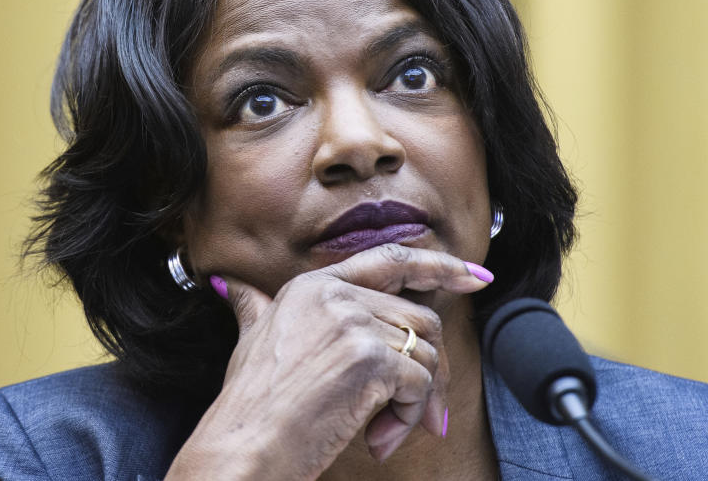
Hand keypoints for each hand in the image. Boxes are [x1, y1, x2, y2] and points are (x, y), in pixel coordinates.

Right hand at [164, 244, 491, 479]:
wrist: (243, 446)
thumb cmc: (249, 403)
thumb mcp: (250, 338)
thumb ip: (253, 305)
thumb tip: (229, 284)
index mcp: (313, 285)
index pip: (391, 261)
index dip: (439, 266)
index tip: (478, 278)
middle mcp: (336, 294)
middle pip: (420, 320)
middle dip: (427, 371)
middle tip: (418, 415)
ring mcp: (354, 323)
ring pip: (426, 353)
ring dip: (416, 400)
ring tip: (383, 430)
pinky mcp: (370, 358)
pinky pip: (419, 384)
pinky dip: (409, 417)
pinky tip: (378, 439)